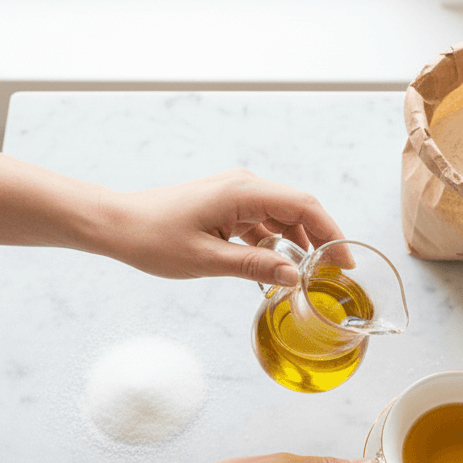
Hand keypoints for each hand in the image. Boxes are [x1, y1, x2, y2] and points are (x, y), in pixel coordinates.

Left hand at [105, 168, 348, 284]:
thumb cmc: (152, 237)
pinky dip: (277, 243)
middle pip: (299, 210)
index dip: (331, 233)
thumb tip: (295, 276)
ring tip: (307, 276)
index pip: (304, 207)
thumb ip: (256, 266)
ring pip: (284, 217)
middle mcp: (244, 186)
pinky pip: (265, 222)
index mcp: (242, 193)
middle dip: (321, 241)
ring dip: (298, 244)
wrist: (116, 223)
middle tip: (333, 274)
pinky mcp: (229, 205)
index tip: (345, 262)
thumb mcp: (207, 260)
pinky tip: (276, 268)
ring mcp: (237, 194)